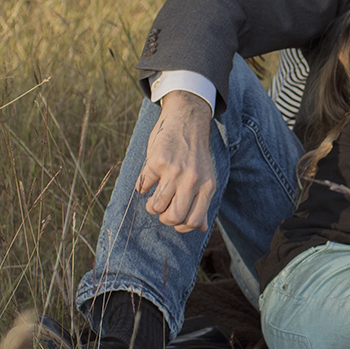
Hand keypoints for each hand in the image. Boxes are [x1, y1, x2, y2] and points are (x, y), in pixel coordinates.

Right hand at [134, 91, 216, 230]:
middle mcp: (192, 180)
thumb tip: (201, 228)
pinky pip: (144, 186)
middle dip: (164, 219)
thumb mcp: (206, 177)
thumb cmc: (195, 154)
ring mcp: (174, 171)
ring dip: (151, 206)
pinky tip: (147, 181)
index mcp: (207, 186)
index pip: (193, 220)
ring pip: (157, 205)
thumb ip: (202, 202)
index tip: (174, 219)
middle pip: (174, 217)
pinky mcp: (157, 161)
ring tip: (153, 198)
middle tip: (162, 210)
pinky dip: (142, 187)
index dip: (180, 226)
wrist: (187, 120)